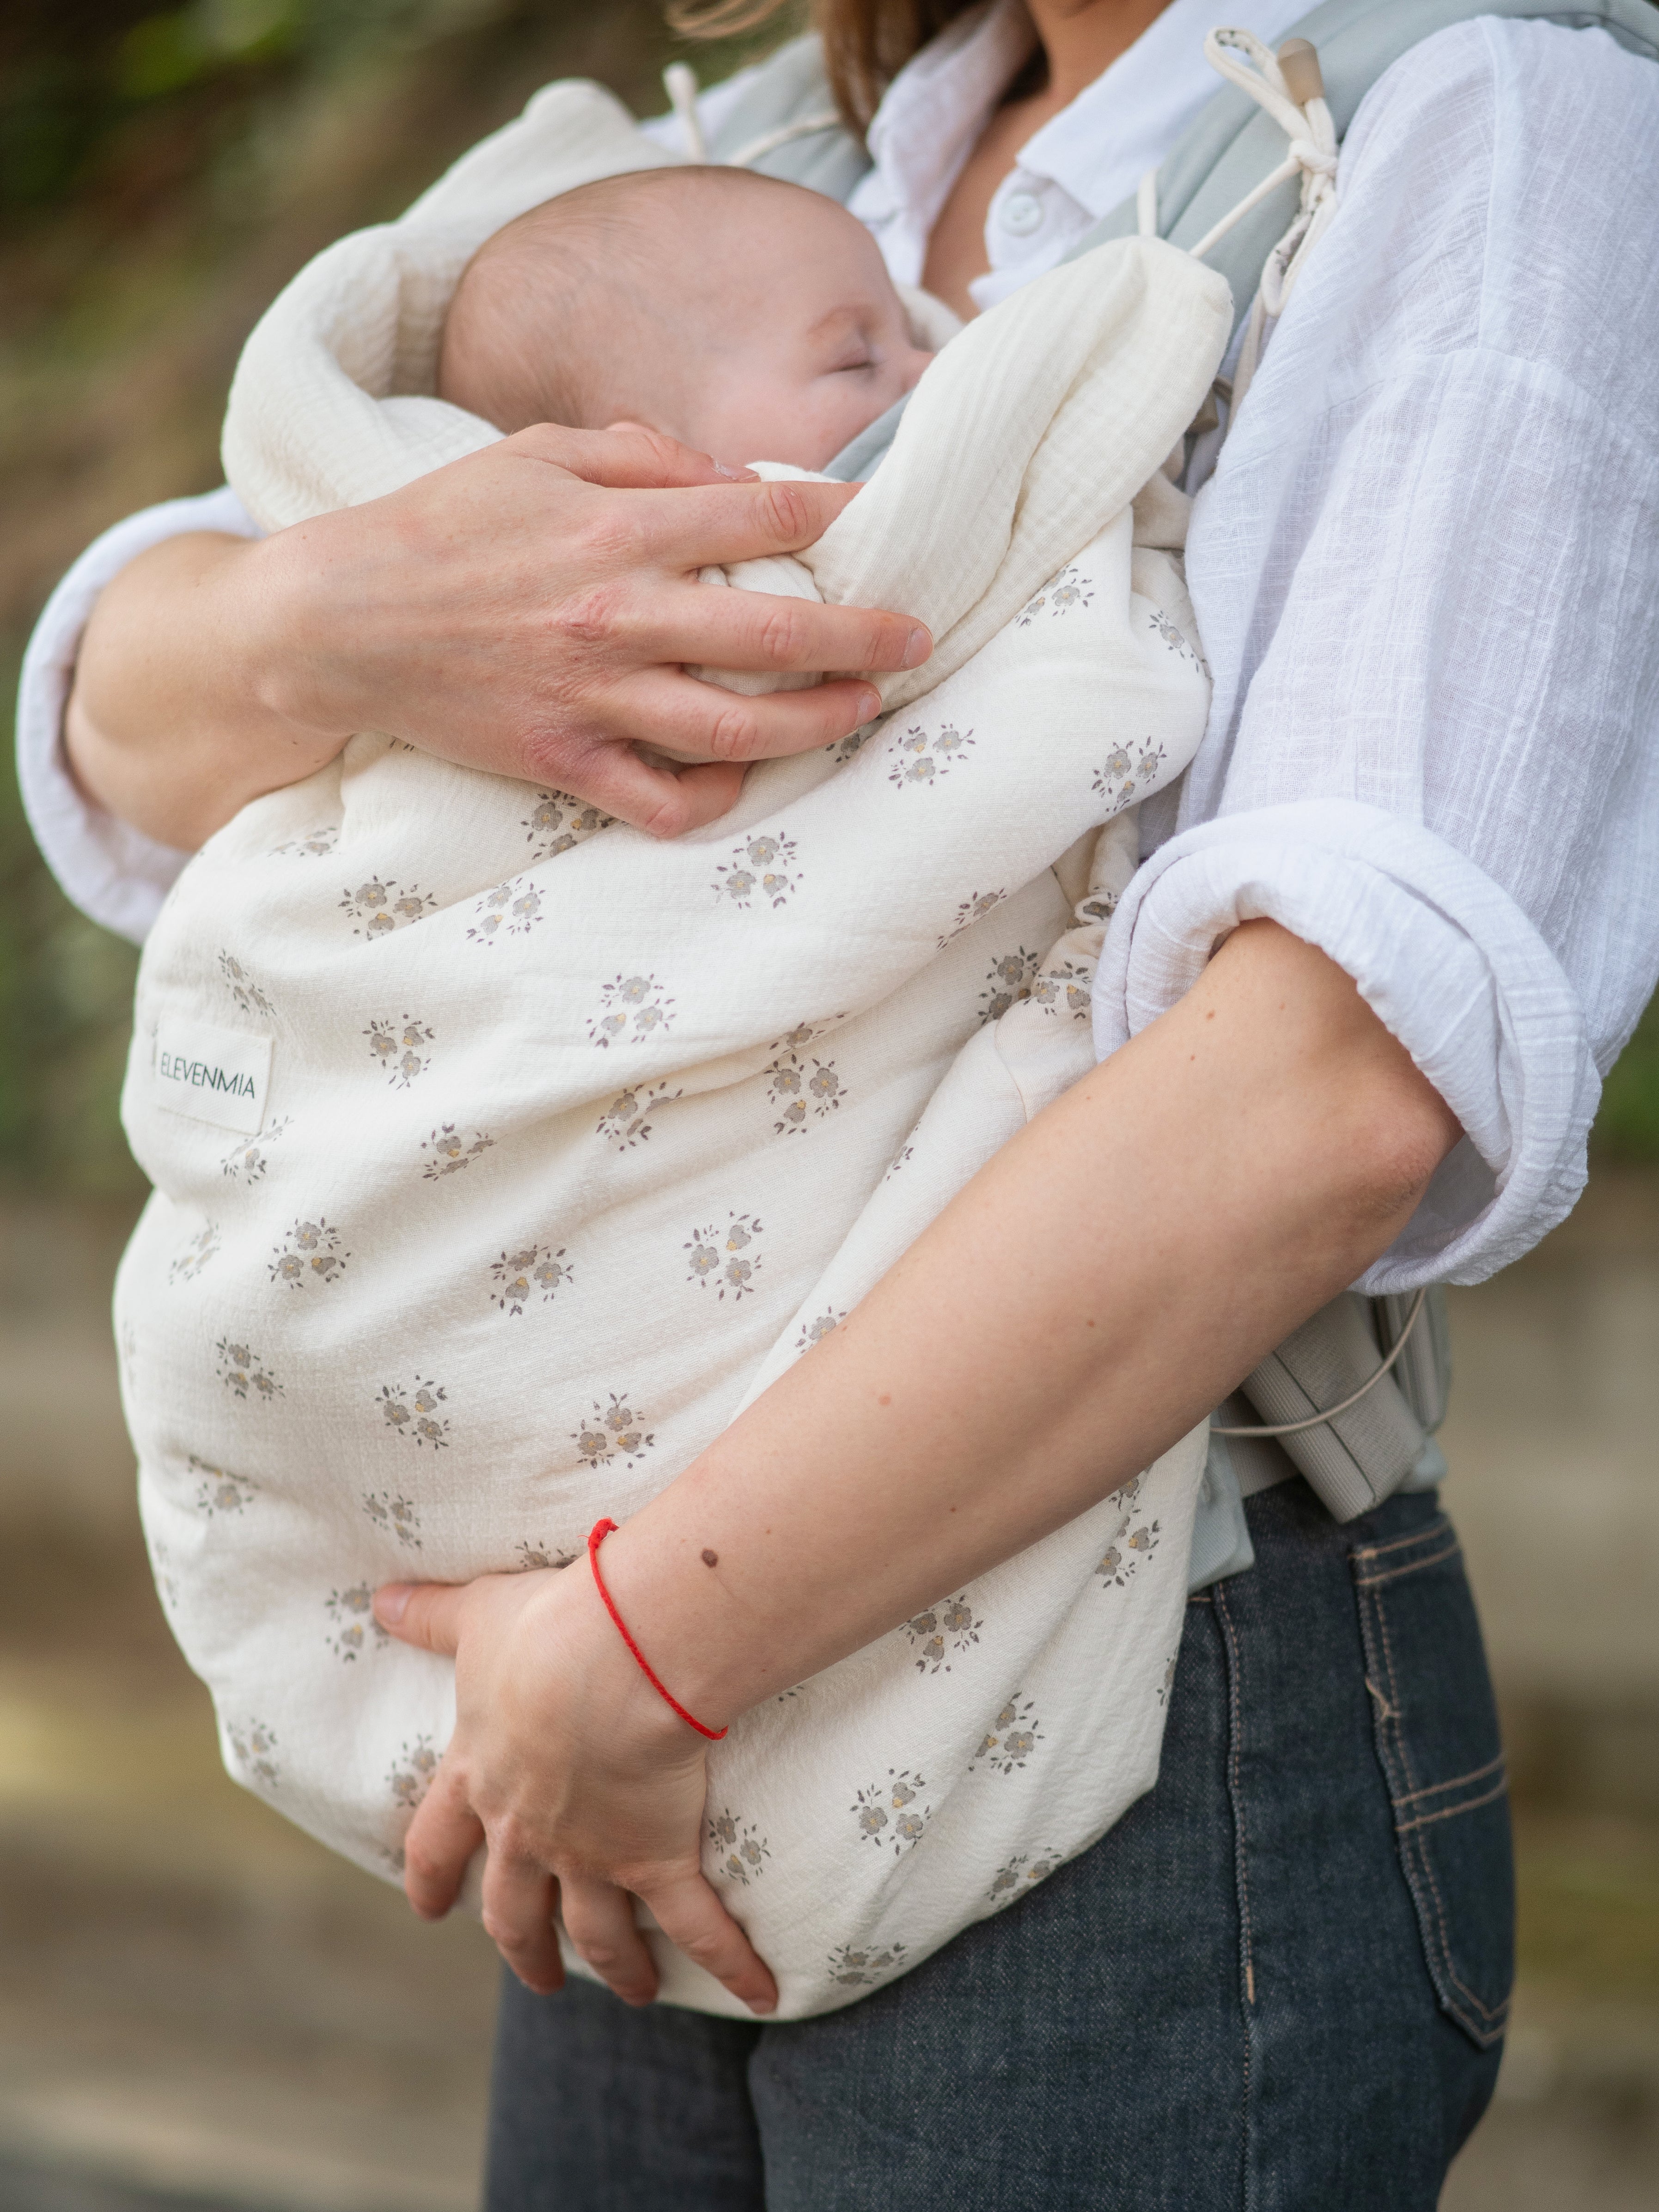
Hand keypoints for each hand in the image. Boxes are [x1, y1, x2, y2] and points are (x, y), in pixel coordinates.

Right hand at [69, 423, 931, 849]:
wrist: (338, 621)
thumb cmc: (441, 525)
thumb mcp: (535, 454)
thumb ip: (640, 458)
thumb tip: (730, 474)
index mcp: (614, 531)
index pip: (758, 513)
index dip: (834, 514)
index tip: (877, 521)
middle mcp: (614, 617)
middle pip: (774, 631)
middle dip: (863, 636)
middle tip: (917, 638)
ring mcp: (590, 699)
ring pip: (735, 727)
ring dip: (815, 722)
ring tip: (861, 707)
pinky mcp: (561, 762)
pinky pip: (660, 801)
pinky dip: (712, 796)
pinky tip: (742, 773)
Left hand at [371, 1560, 777, 2014]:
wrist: (612, 1660)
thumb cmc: (544, 1631)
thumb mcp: (477, 1617)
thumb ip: (430, 1615)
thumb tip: (383, 1600)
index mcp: (480, 1778)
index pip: (436, 1845)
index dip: (430, 1879)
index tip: (426, 1909)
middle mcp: (529, 1833)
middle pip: (514, 1913)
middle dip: (524, 1949)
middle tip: (536, 1975)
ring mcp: (593, 1855)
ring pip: (600, 1932)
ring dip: (618, 1966)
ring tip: (636, 1990)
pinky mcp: (657, 1859)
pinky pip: (699, 1925)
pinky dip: (731, 1962)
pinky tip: (760, 1992)